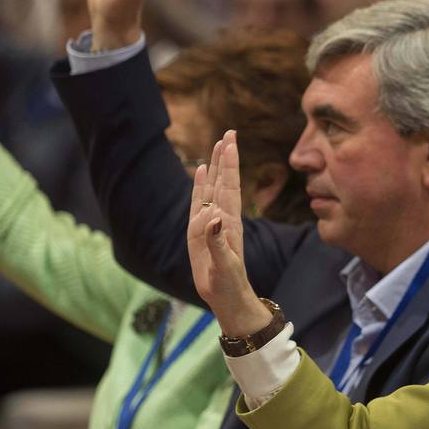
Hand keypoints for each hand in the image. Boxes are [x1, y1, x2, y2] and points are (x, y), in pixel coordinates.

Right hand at [188, 131, 271, 337]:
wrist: (227, 297)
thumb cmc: (228, 284)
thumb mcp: (223, 265)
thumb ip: (217, 241)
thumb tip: (214, 216)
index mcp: (229, 223)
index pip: (229, 186)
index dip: (229, 164)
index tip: (230, 141)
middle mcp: (222, 218)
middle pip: (224, 181)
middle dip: (226, 157)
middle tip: (229, 132)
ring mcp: (213, 222)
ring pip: (213, 188)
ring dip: (215, 167)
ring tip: (218, 145)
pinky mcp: (202, 231)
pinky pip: (199, 202)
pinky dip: (199, 185)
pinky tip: (198, 172)